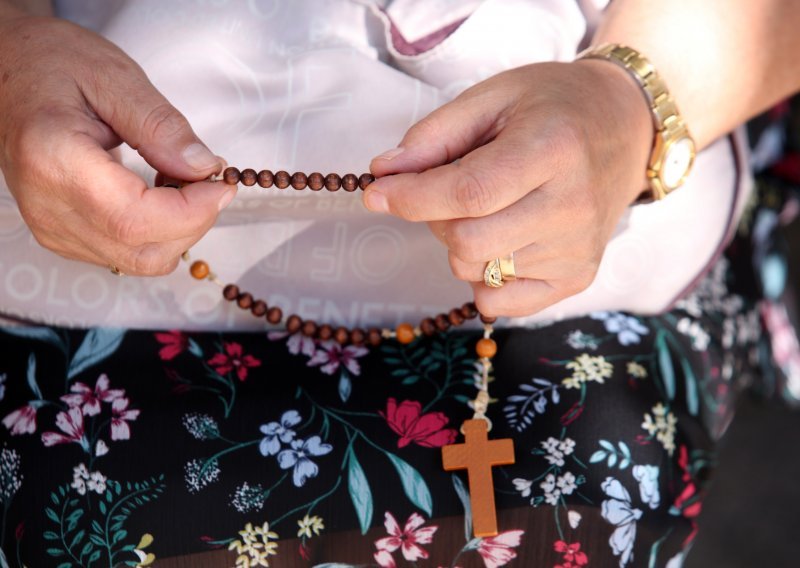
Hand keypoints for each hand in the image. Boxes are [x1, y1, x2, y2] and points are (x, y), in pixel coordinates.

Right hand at [0, 12, 231, 275]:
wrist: (6, 72)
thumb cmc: (51, 65)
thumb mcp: (114, 78)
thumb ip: (161, 127)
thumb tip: (204, 168)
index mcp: (54, 162)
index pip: (135, 220)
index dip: (192, 212)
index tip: (221, 182)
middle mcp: (48, 207)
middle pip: (142, 250)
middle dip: (194, 221)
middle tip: (207, 177)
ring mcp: (52, 228)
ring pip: (140, 260)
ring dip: (178, 229)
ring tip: (178, 180)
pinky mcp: (62, 235)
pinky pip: (126, 254)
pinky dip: (158, 232)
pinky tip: (158, 193)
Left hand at [365, 60, 653, 317]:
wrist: (624, 128)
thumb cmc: (552, 108)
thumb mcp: (492, 97)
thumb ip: (433, 135)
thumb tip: (383, 175)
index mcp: (552, 150)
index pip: (468, 193)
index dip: (411, 198)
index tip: (376, 193)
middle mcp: (571, 207)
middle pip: (467, 242)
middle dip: (436, 219)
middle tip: (450, 192)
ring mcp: (577, 250)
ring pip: (476, 271)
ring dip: (461, 243)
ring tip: (490, 208)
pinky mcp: (577, 278)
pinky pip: (499, 304)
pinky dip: (483, 278)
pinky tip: (501, 241)